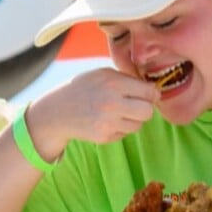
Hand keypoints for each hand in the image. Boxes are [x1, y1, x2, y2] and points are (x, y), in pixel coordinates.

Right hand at [27, 68, 159, 159]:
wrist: (58, 111)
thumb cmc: (84, 88)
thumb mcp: (103, 74)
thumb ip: (127, 78)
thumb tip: (153, 88)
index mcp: (113, 83)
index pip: (149, 92)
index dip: (152, 94)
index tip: (148, 94)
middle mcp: (112, 104)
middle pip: (148, 112)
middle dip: (146, 109)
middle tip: (138, 105)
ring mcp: (108, 123)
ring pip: (138, 125)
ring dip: (133, 119)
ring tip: (118, 113)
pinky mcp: (104, 137)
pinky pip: (125, 133)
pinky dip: (120, 128)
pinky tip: (107, 121)